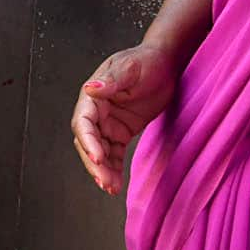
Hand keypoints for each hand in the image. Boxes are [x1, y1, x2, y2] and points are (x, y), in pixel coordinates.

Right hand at [72, 43, 180, 195]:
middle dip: (94, 163)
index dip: (88, 141)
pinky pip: (113, 154)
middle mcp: (96, 111)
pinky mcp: (121, 132)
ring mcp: (108, 123)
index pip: (83, 122)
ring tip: (111, 188)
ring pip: (99, 152)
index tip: (98, 158)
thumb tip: (90, 89)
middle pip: (87, 142)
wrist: (167, 63)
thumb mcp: (130, 68)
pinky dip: (114, 169)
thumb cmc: (146, 60)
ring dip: (103, 171)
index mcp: (93, 96)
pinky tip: (116, 184)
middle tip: (104, 182)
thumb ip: (111, 81)